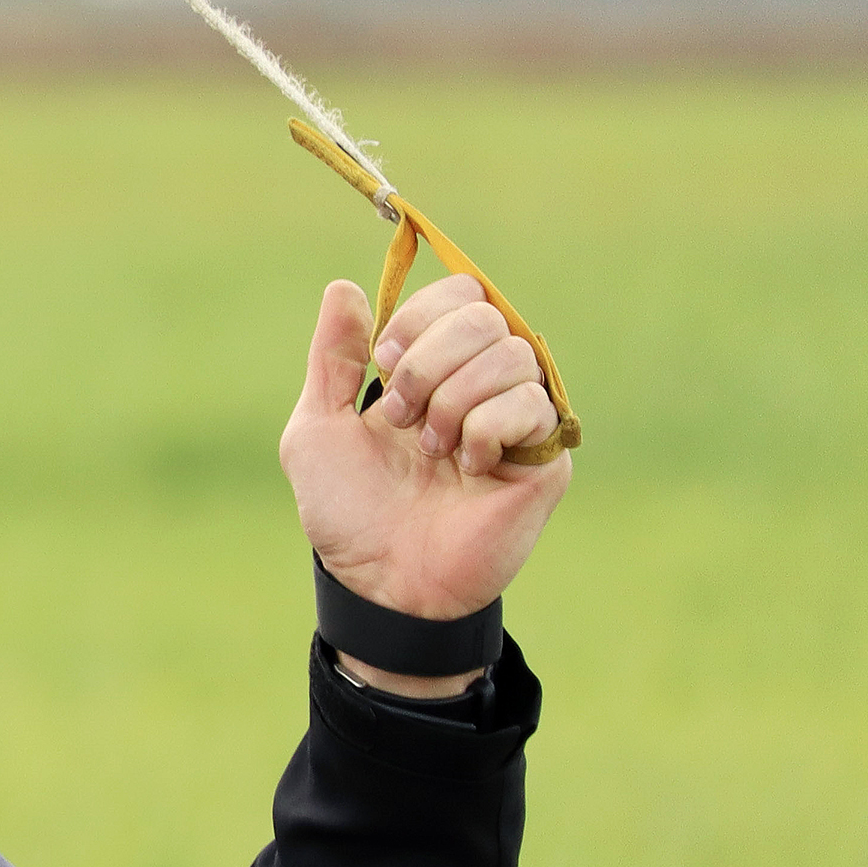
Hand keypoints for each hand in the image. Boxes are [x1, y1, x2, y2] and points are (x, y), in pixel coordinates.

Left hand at [280, 272, 569, 694]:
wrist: (380, 578)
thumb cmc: (349, 510)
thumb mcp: (319, 427)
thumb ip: (333, 358)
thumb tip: (342, 288)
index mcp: (434, 365)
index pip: (459, 291)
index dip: (418, 317)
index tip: (382, 363)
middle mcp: (483, 381)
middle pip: (483, 312)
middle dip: (427, 361)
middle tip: (402, 419)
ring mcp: (520, 415)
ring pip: (510, 352)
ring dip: (453, 400)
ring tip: (433, 450)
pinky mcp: (547, 453)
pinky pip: (531, 402)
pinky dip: (485, 429)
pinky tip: (469, 468)